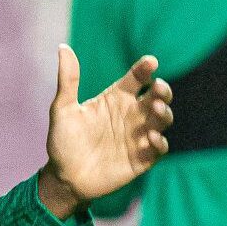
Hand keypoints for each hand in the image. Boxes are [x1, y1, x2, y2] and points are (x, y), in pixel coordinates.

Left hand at [40, 47, 172, 216]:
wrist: (64, 178)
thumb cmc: (62, 141)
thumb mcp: (62, 110)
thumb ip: (68, 80)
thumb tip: (63, 48)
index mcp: (115, 98)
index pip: (137, 78)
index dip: (145, 68)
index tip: (150, 63)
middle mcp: (131, 114)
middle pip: (157, 96)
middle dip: (163, 90)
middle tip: (158, 88)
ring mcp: (139, 136)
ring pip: (163, 119)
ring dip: (164, 112)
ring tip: (155, 108)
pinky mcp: (142, 158)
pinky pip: (159, 147)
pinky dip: (160, 141)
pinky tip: (151, 137)